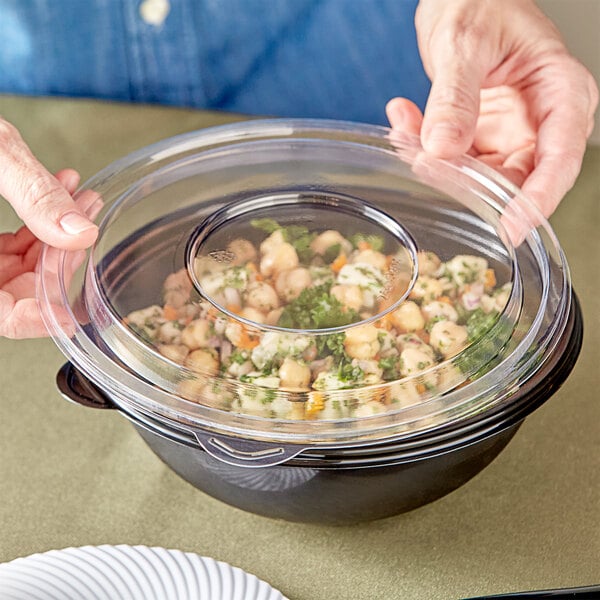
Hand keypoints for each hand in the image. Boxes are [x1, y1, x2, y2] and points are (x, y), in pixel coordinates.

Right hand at [0, 118, 100, 338]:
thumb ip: (33, 194)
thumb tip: (81, 232)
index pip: (0, 315)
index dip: (36, 318)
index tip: (72, 313)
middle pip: (18, 291)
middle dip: (60, 260)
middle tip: (85, 222)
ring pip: (21, 268)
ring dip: (58, 236)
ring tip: (83, 198)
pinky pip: (13, 246)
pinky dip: (41, 223)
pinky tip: (63, 190)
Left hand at [386, 0, 597, 217]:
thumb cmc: (480, 3)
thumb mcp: (465, 44)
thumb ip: (455, 97)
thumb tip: (443, 148)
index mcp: (562, 93)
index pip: (560, 159)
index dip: (537, 199)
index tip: (510, 227)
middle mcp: (542, 121)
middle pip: (518, 177)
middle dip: (467, 181)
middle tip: (424, 164)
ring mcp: (511, 133)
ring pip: (480, 175)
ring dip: (437, 162)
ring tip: (406, 131)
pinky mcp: (482, 137)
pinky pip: (455, 160)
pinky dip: (425, 147)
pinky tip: (403, 121)